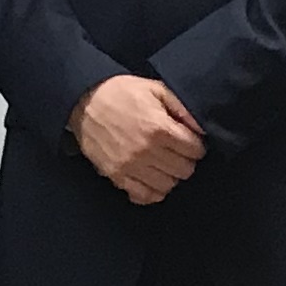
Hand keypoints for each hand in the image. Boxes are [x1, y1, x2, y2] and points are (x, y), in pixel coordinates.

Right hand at [70, 74, 205, 204]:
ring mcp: (130, 166)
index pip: (195, 150)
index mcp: (158, 128)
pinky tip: (152, 178)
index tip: (190, 141)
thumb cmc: (121, 92)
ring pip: (167, 185)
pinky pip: (144, 196)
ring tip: (164, 163)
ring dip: (170, 175)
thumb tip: (201, 129)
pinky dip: (153, 191)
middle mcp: (146, 150)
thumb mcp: (155, 89)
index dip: (196, 145)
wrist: (84, 101)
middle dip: (186, 160)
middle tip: (177, 151)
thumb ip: (182, 108)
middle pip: (184, 170)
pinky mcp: (116, 176)